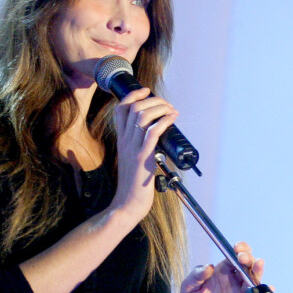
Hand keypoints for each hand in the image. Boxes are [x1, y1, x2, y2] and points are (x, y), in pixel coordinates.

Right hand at [111, 87, 178, 220]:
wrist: (128, 202)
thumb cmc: (133, 183)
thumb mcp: (132, 157)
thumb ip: (138, 144)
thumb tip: (154, 132)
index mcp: (121, 139)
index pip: (120, 109)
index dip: (133, 95)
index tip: (146, 91)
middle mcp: (125, 141)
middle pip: (134, 108)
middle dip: (153, 100)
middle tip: (166, 105)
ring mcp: (133, 148)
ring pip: (142, 116)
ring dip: (160, 108)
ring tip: (171, 110)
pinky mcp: (143, 158)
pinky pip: (152, 132)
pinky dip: (163, 121)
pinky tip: (172, 118)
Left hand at [176, 242, 264, 292]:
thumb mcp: (188, 287)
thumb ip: (196, 276)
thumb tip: (209, 266)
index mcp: (220, 273)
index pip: (233, 257)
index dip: (239, 250)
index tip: (238, 248)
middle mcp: (232, 282)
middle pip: (246, 267)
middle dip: (249, 259)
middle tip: (244, 258)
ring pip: (253, 282)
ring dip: (257, 273)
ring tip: (258, 265)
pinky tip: (267, 290)